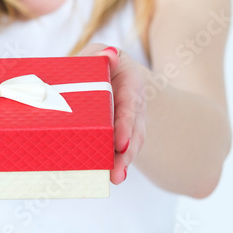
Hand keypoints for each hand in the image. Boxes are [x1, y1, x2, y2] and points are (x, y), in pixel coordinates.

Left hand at [75, 43, 145, 184]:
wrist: (110, 73)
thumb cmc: (99, 63)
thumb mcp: (100, 55)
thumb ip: (99, 54)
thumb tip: (108, 54)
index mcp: (130, 85)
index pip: (129, 107)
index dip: (125, 126)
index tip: (121, 144)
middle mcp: (133, 106)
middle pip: (133, 132)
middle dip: (126, 152)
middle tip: (117, 171)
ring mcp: (129, 122)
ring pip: (130, 144)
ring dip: (123, 162)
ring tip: (116, 178)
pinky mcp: (118, 134)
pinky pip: (120, 149)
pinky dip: (117, 162)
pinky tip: (112, 176)